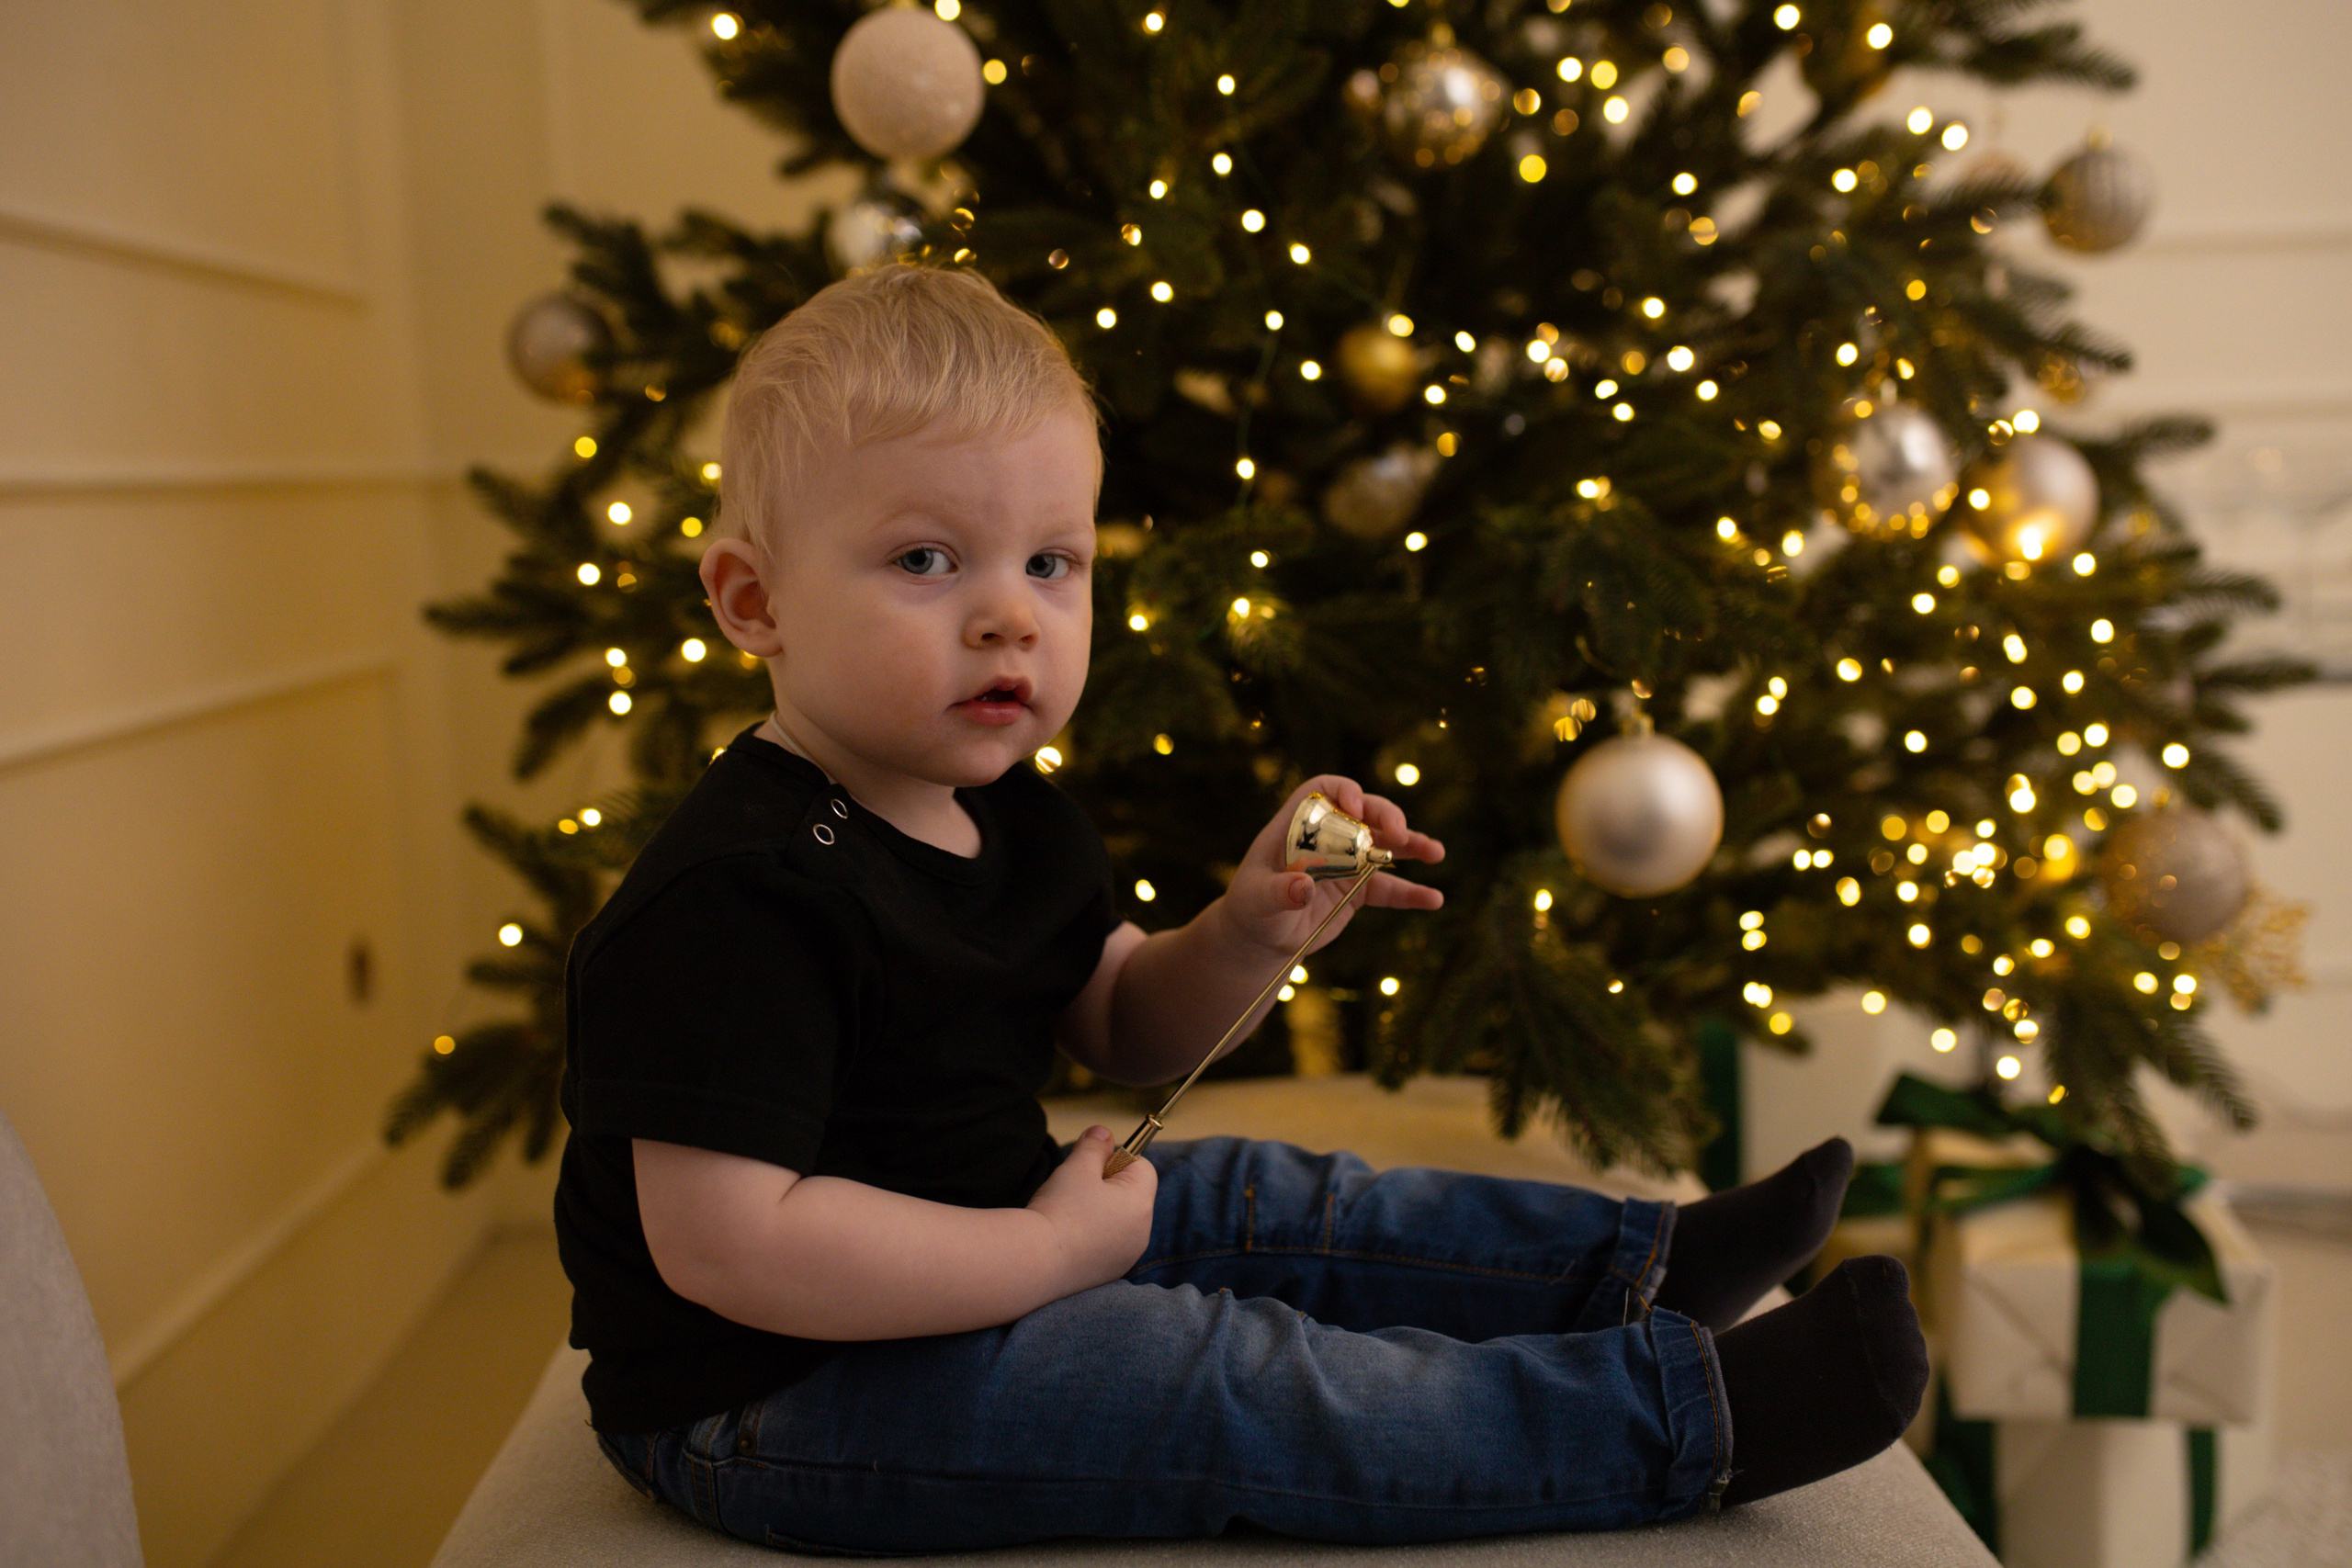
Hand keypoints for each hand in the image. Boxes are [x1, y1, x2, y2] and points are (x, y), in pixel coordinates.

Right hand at [1026, 1126, 1157, 1290]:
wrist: (1036, 1262)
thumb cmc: (1060, 1209)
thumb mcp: (1077, 1166)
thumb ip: (1094, 1146)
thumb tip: (1103, 1133)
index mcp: (1140, 1203)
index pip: (1142, 1167)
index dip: (1117, 1158)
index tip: (1090, 1165)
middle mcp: (1141, 1233)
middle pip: (1131, 1195)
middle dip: (1107, 1185)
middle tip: (1076, 1189)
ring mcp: (1126, 1256)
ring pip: (1118, 1221)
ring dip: (1099, 1212)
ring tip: (1069, 1214)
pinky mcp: (1109, 1273)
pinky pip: (1107, 1245)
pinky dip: (1092, 1237)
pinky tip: (1068, 1237)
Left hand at [1216, 774, 1444, 960]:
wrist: (1261, 939)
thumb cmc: (1251, 910)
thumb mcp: (1258, 901)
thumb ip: (1278, 893)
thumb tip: (1303, 888)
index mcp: (1297, 825)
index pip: (1322, 791)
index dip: (1342, 790)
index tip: (1356, 806)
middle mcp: (1326, 836)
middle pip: (1363, 812)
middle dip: (1386, 816)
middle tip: (1402, 833)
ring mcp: (1346, 861)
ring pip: (1385, 844)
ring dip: (1412, 845)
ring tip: (1436, 852)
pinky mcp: (1358, 889)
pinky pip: (1389, 887)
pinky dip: (1410, 893)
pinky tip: (1433, 899)